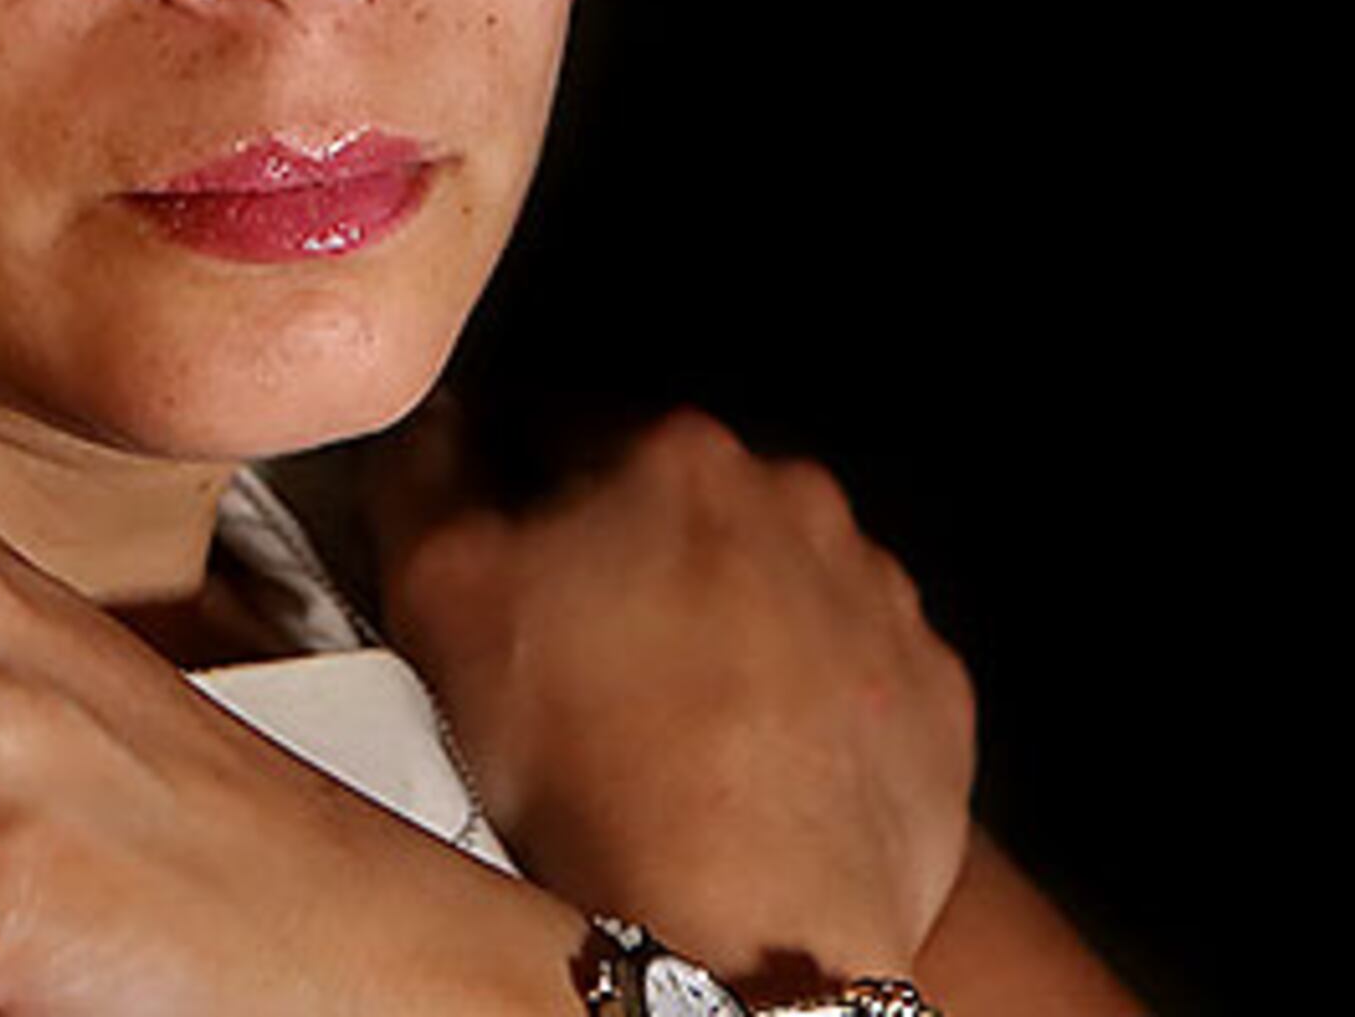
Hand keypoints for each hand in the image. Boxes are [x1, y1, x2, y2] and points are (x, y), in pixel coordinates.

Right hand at [365, 399, 975, 990]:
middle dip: (633, 561)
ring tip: (664, 725)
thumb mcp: (439, 595)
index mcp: (677, 456)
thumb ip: (425, 476)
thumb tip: (439, 430)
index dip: (522, 497)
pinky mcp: (930, 695)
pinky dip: (806, 703)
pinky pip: (854, 674)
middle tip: (579, 660)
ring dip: (725, 628)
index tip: (511, 563)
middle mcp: (798, 505)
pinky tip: (747, 762)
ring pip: (777, 586)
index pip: (571, 431)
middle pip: (684, 508)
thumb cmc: (598, 768)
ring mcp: (879, 600)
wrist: (744, 923)